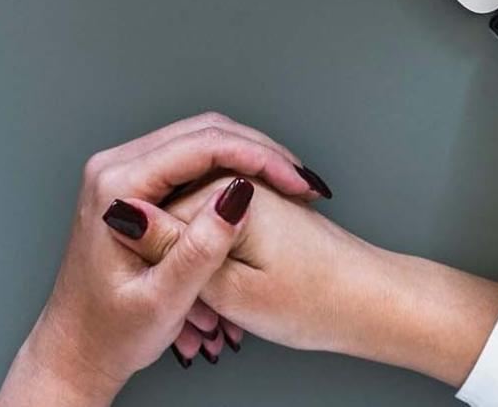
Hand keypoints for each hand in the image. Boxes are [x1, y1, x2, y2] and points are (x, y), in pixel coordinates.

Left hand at [0, 114, 331, 405]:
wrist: (77, 349)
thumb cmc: (111, 332)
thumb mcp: (163, 301)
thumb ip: (199, 250)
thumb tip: (239, 196)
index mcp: (116, 187)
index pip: (200, 147)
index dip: (258, 158)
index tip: (297, 183)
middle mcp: (113, 168)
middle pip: (202, 132)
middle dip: (260, 151)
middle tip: (303, 182)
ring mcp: (122, 173)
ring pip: (200, 140)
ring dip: (249, 157)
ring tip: (290, 186)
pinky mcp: (134, 185)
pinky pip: (190, 160)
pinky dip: (230, 169)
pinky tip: (261, 191)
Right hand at [130, 180, 497, 387]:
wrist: (372, 304)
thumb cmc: (316, 303)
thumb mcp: (231, 291)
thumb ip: (174, 251)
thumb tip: (124, 215)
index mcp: (224, 189)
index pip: (151, 213)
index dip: (151, 261)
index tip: (165, 300)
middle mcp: (235, 180)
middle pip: (169, 214)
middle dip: (171, 263)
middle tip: (190, 314)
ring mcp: (247, 192)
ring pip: (191, 227)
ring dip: (192, 269)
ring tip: (209, 318)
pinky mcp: (258, 207)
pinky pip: (214, 232)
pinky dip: (213, 266)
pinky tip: (224, 301)